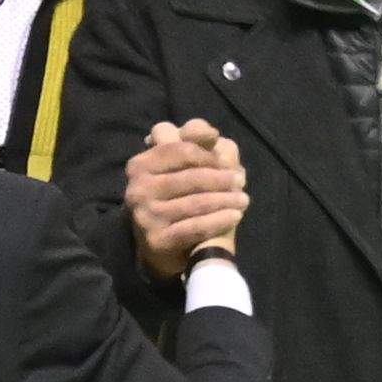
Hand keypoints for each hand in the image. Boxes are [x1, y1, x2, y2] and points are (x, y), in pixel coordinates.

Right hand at [125, 116, 250, 276]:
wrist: (168, 247)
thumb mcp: (183, 164)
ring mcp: (145, 215)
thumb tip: (211, 134)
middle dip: (221, 178)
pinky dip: (219, 220)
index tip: (224, 161)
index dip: (207, 154)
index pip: (181, 149)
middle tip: (241, 180)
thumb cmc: (178, 196)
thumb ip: (195, 140)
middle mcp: (138, 188)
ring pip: (195, 202)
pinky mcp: (157, 239)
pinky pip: (195, 227)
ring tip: (243, 199)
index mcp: (141, 164)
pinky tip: (235, 216)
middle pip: (190, 176)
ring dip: (225, 200)